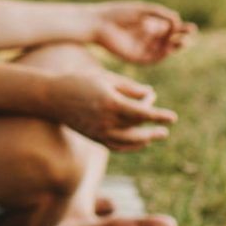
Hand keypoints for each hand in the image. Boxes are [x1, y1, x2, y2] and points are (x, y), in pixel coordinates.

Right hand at [50, 70, 175, 151]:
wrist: (52, 97)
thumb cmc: (79, 82)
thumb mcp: (106, 78)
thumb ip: (129, 87)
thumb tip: (150, 94)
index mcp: (111, 102)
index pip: (142, 113)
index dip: (159, 115)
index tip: (173, 117)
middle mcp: (106, 120)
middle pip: (137, 126)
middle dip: (153, 124)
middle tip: (166, 126)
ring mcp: (99, 131)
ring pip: (129, 141)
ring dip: (145, 139)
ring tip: (156, 135)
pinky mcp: (94, 137)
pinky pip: (117, 146)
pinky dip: (131, 146)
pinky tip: (140, 142)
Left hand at [92, 2, 195, 64]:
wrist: (98, 24)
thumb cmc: (118, 13)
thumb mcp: (143, 10)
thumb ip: (161, 14)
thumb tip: (177, 20)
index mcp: (149, 25)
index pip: (170, 28)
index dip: (181, 29)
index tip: (191, 27)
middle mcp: (147, 37)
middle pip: (169, 40)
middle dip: (181, 38)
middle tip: (191, 34)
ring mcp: (141, 48)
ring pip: (162, 51)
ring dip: (174, 47)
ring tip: (183, 42)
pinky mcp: (134, 57)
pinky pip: (151, 59)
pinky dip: (161, 55)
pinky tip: (168, 49)